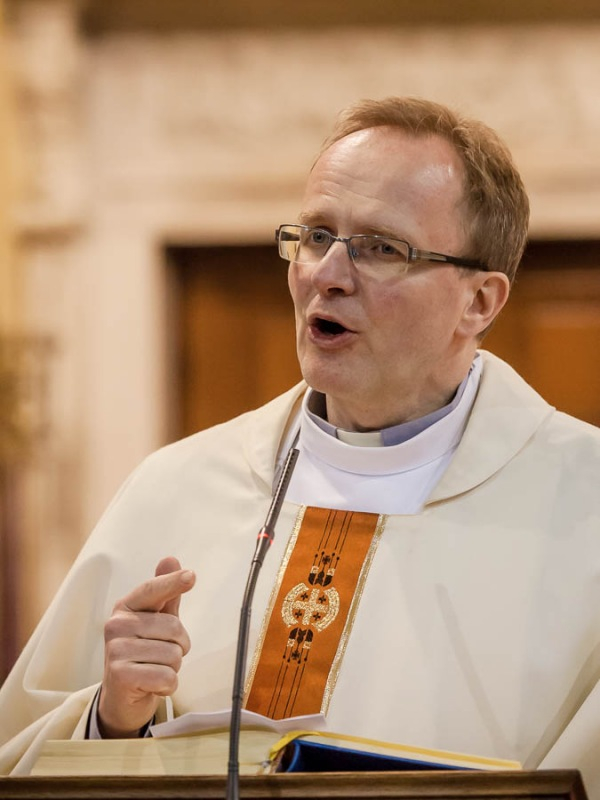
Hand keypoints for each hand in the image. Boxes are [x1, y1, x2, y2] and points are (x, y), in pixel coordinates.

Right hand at [98, 556, 195, 737]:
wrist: (122, 696)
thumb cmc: (144, 652)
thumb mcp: (156, 621)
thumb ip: (166, 593)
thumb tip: (170, 560)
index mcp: (126, 607)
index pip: (153, 590)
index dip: (172, 582)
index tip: (191, 576)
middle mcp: (116, 625)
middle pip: (174, 628)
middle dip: (179, 645)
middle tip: (163, 654)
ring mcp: (116, 651)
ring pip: (173, 655)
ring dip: (173, 667)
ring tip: (155, 669)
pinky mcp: (121, 676)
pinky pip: (167, 677)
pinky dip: (168, 685)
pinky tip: (152, 685)